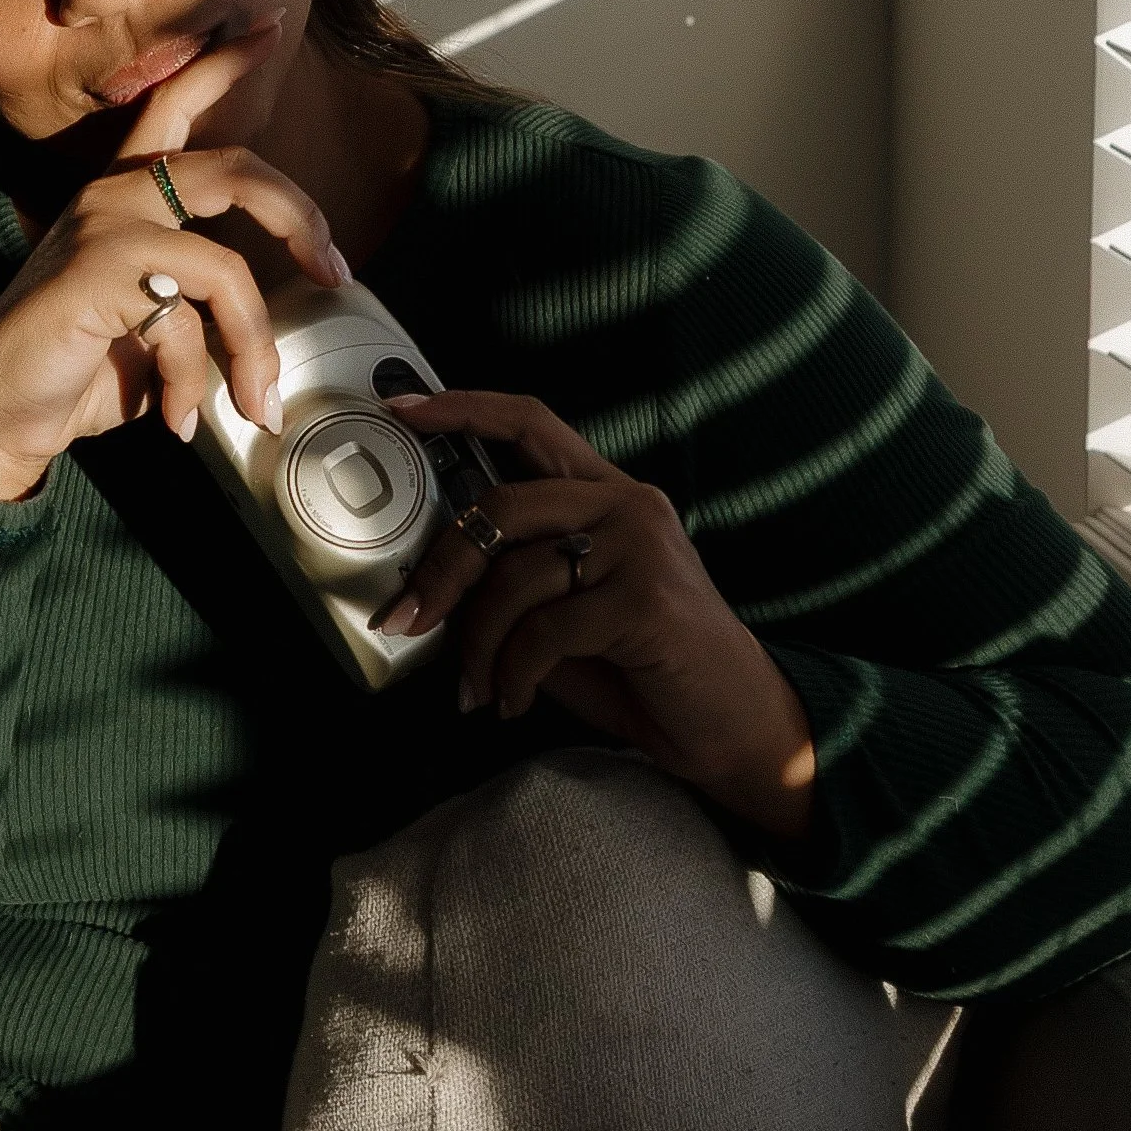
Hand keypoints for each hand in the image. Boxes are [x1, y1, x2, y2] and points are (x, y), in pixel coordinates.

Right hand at [0, 25, 346, 501]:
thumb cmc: (70, 376)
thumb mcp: (151, 330)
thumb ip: (197, 308)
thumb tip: (264, 344)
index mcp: (120, 196)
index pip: (172, 105)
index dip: (224, 63)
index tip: (269, 24)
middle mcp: (110, 196)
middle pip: (236, 169)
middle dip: (302, 216)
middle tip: (337, 270)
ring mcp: (102, 227)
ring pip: (227, 267)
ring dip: (253, 346)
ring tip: (255, 403)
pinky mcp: (97, 268)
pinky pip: (189, 316)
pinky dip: (194, 378)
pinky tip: (174, 417)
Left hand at [375, 391, 815, 843]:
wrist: (728, 721)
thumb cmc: (640, 665)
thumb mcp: (567, 608)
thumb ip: (515, 577)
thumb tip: (428, 582)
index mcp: (607, 493)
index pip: (531, 423)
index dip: (463, 409)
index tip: (402, 410)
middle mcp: (628, 505)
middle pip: (501, 507)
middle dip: (441, 568)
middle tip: (409, 616)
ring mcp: (641, 549)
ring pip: (515, 577)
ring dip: (478, 645)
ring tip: (478, 687)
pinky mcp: (645, 601)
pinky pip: (543, 631)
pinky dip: (512, 674)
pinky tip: (513, 701)